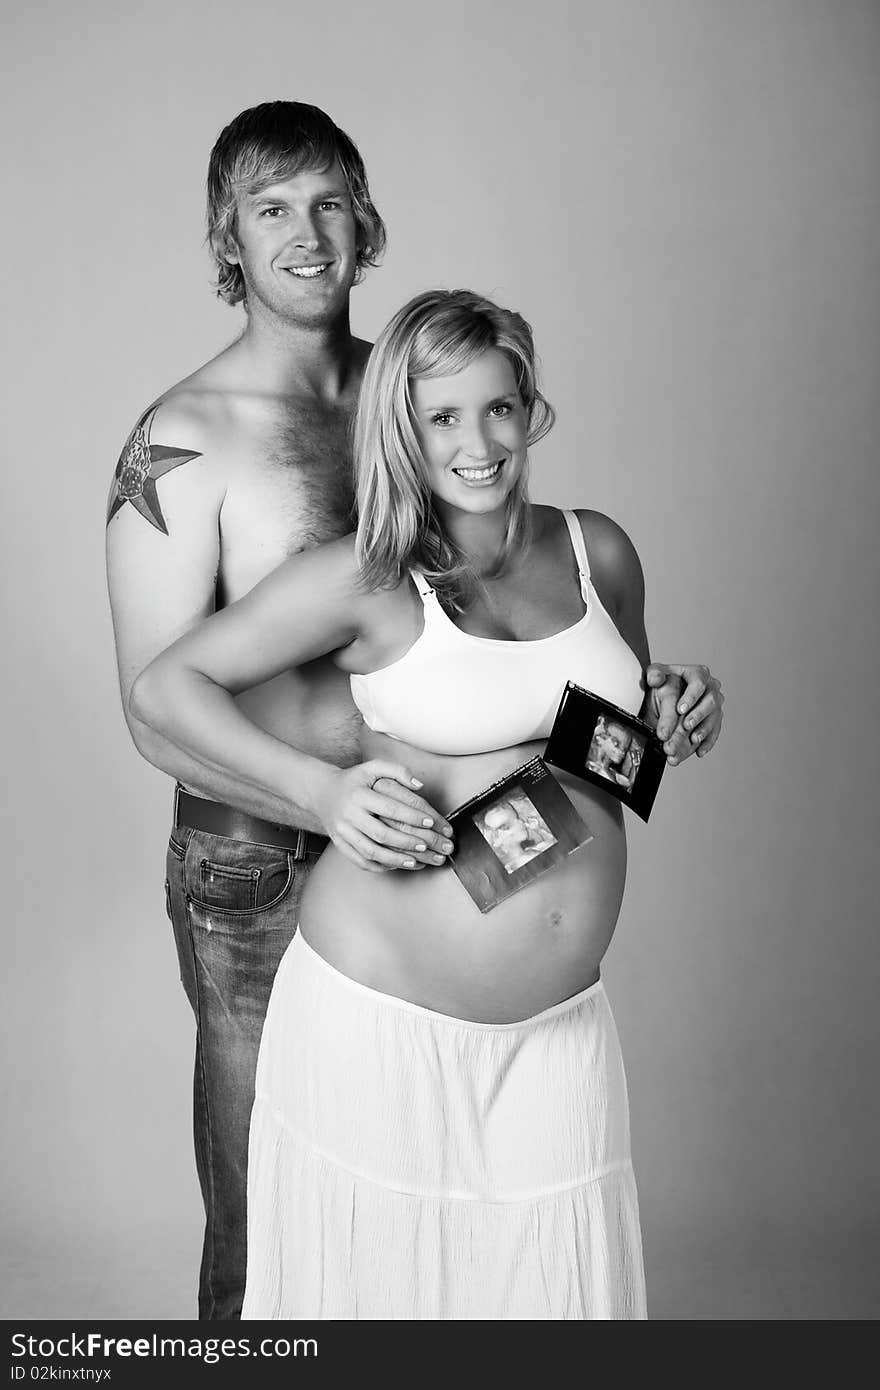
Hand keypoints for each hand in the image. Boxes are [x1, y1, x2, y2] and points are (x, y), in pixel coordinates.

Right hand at [312, 760, 453, 872]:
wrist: (322, 791)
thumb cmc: (353, 779)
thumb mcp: (372, 767)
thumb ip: (397, 771)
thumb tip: (419, 786)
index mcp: (359, 795)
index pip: (390, 808)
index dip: (412, 816)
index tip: (430, 822)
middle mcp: (349, 814)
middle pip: (381, 834)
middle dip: (407, 842)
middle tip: (426, 845)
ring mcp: (342, 832)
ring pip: (370, 851)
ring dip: (394, 859)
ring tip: (414, 861)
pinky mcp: (339, 843)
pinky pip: (359, 860)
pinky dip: (378, 866)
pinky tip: (394, 865)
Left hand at [644, 663, 723, 765]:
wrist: (664, 697)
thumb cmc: (662, 683)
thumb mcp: (655, 675)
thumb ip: (654, 674)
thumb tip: (655, 679)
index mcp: (697, 673)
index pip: (698, 683)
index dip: (690, 697)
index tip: (680, 710)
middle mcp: (711, 687)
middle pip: (711, 701)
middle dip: (698, 714)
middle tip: (686, 726)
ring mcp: (715, 704)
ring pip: (715, 717)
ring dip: (704, 729)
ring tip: (693, 740)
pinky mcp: (715, 719)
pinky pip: (715, 731)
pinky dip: (708, 742)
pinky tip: (699, 751)